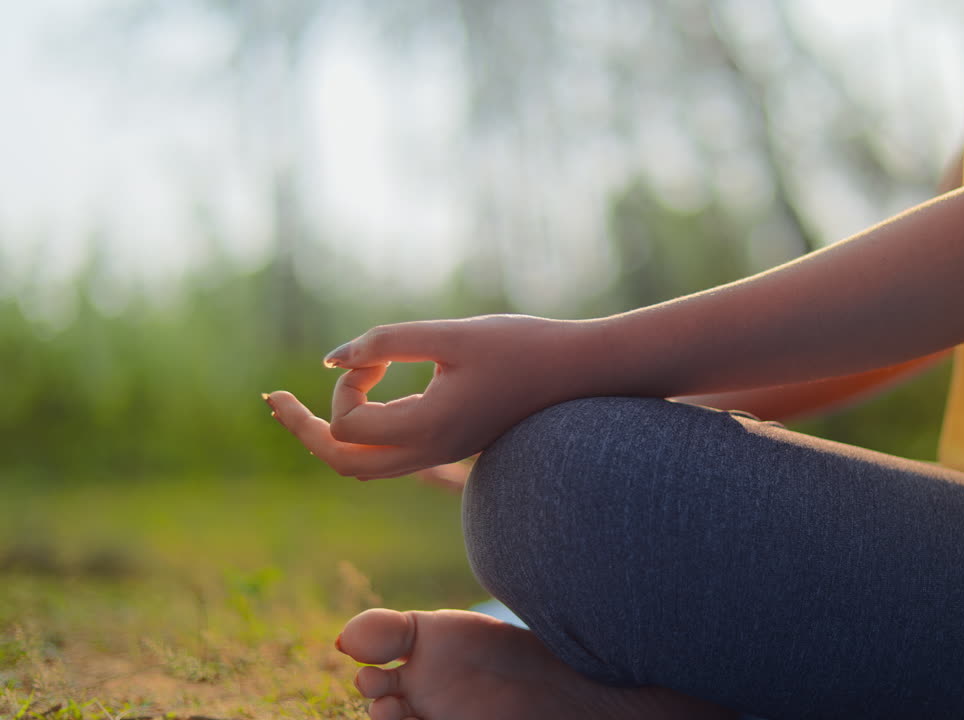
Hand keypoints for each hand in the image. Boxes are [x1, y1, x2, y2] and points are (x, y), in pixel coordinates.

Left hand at [265, 315, 595, 481]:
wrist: (584, 373)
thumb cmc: (525, 347)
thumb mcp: (452, 334)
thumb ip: (389, 341)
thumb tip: (331, 358)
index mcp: (428, 429)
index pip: (347, 425)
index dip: (345, 384)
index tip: (378, 351)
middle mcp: (430, 451)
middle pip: (343, 463)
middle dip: (304, 430)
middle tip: (272, 400)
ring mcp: (441, 453)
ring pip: (364, 465)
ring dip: (329, 434)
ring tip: (297, 405)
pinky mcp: (451, 443)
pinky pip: (389, 454)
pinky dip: (361, 430)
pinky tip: (364, 392)